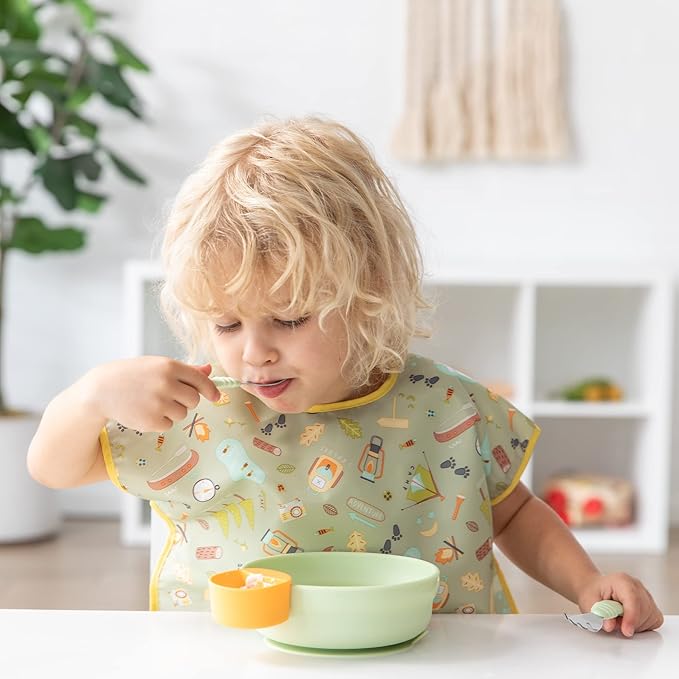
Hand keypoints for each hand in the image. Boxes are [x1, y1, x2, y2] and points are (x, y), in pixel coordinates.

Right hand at [83, 356, 220, 431]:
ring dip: (172, 411)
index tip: (215, 396)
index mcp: (169, 366)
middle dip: (185, 400)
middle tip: (168, 396)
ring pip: (183, 413)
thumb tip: (209, 370)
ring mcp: (159, 403)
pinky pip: (169, 425)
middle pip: (193, 399)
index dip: (210, 390)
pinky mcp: (152, 421)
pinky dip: (160, 421)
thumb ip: (185, 370)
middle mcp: (167, 384)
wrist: (101, 390)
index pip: (200, 380)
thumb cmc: (132, 375)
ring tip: (153, 403)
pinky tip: (145, 411)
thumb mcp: (157, 366)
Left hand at [577, 572, 662, 636]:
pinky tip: (630, 620)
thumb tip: (610, 626)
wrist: (596, 589)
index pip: (633, 599)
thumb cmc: (593, 594)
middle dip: (630, 623)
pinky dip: (644, 626)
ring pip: (652, 617)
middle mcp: (636, 586)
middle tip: (614, 621)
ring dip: (636, 625)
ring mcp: (645, 594)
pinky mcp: (651, 605)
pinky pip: (655, 621)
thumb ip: (599, 615)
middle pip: (644, 611)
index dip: (631, 617)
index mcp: (621, 581)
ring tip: (620, 619)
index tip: (626, 631)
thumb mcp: (589, 603)